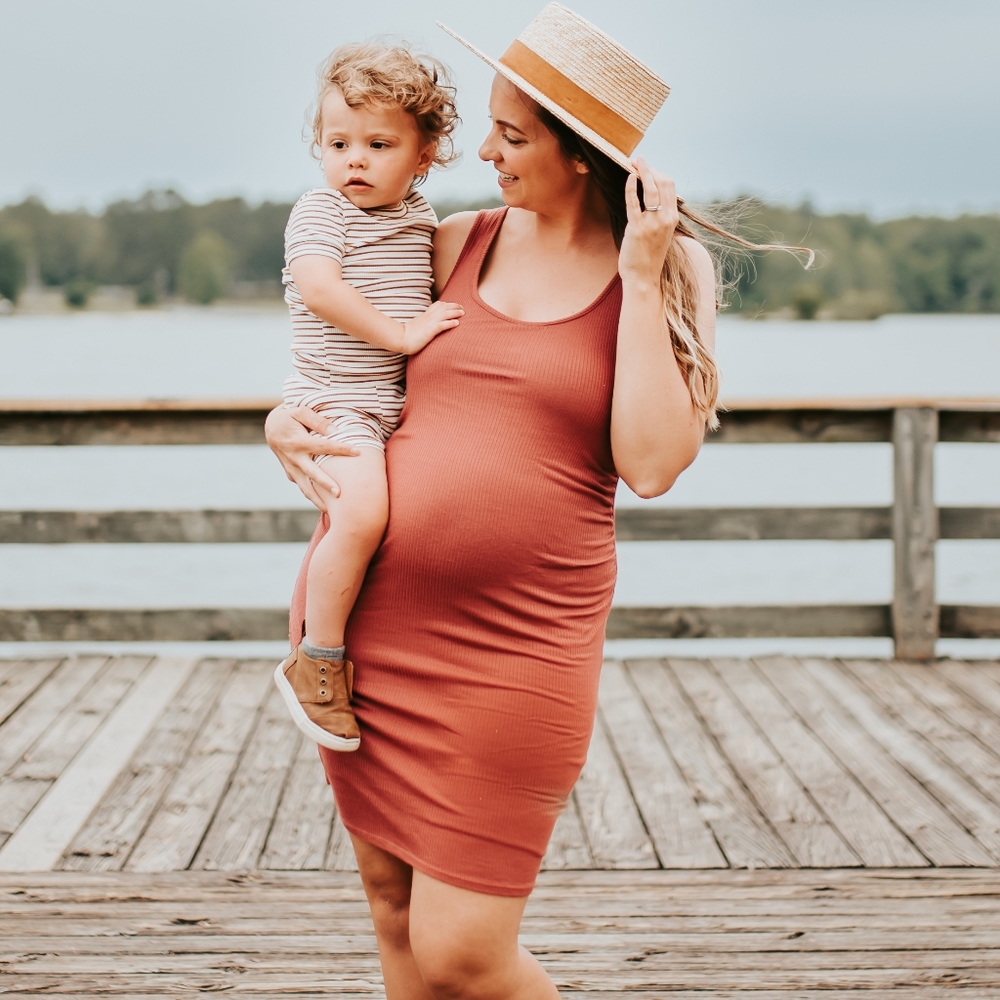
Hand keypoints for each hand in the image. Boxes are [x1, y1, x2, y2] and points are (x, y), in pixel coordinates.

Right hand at [264, 405, 359, 510]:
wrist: (271, 427)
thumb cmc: (290, 416)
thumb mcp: (300, 411)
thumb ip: (317, 421)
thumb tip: (335, 430)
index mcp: (298, 441)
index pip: (323, 446)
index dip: (341, 449)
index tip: (358, 452)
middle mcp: (294, 457)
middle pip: (312, 473)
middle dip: (325, 484)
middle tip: (339, 494)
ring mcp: (291, 467)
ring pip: (305, 486)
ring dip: (317, 499)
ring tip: (331, 510)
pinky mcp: (290, 473)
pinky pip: (303, 486)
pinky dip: (312, 495)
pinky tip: (324, 505)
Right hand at [401, 299, 463, 353]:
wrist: (400, 338)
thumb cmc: (407, 335)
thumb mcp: (417, 326)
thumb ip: (423, 324)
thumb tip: (427, 327)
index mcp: (425, 315)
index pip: (437, 305)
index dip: (447, 304)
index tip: (454, 305)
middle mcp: (428, 317)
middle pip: (443, 307)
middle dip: (454, 306)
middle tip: (462, 308)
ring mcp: (429, 323)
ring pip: (444, 314)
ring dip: (455, 312)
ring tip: (463, 313)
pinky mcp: (429, 331)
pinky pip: (441, 325)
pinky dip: (450, 323)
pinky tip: (456, 323)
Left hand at [618, 158, 678, 286]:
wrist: (643, 278)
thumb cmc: (649, 257)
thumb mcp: (661, 234)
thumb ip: (659, 217)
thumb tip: (652, 201)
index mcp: (673, 218)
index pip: (670, 187)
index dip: (658, 173)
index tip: (646, 167)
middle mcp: (665, 219)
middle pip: (663, 183)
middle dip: (651, 169)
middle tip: (639, 160)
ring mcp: (652, 223)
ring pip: (651, 189)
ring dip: (643, 172)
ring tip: (633, 163)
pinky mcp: (637, 228)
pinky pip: (634, 202)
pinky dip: (632, 187)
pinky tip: (630, 177)